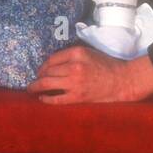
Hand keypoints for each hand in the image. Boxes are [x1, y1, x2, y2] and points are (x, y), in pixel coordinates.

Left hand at [29, 46, 152, 103]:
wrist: (121, 81)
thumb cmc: (106, 65)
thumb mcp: (89, 53)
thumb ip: (72, 56)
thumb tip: (52, 63)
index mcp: (77, 53)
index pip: (52, 59)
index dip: (43, 65)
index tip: (41, 70)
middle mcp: (74, 67)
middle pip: (47, 71)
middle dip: (38, 76)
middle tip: (34, 80)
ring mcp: (75, 83)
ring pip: (47, 84)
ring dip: (36, 87)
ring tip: (31, 89)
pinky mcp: (77, 97)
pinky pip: (56, 99)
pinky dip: (46, 99)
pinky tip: (42, 98)